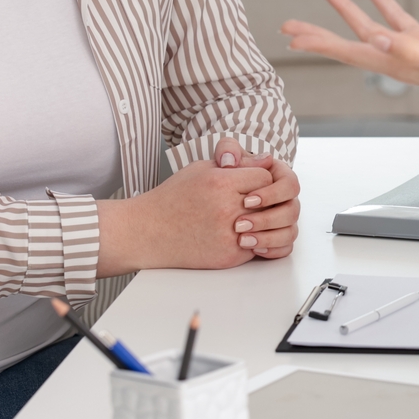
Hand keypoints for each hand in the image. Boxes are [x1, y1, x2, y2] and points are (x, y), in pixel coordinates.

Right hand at [95, 152, 272, 273]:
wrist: (148, 232)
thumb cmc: (173, 198)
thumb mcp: (202, 169)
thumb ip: (236, 164)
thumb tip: (266, 161)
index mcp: (221, 182)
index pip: (265, 177)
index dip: (261, 179)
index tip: (252, 183)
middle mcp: (227, 209)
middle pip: (270, 201)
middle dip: (264, 201)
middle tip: (253, 201)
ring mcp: (229, 235)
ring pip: (267, 226)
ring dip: (262, 222)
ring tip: (249, 218)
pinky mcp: (229, 256)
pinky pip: (258, 247)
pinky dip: (253, 241)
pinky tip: (238, 234)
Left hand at [214, 135, 300, 259]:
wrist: (215, 199)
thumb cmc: (225, 175)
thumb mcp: (226, 158)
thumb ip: (228, 151)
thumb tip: (232, 160)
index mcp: (280, 177)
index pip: (289, 185)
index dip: (272, 194)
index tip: (247, 200)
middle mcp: (286, 199)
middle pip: (292, 211)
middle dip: (267, 219)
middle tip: (240, 224)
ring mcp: (284, 219)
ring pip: (290, 232)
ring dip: (268, 238)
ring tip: (243, 240)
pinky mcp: (279, 236)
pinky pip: (285, 247)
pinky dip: (271, 250)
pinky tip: (253, 250)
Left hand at [282, 0, 418, 107]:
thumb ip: (410, 47)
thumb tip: (374, 38)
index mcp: (396, 63)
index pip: (348, 52)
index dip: (318, 43)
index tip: (290, 36)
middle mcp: (397, 59)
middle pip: (348, 43)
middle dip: (318, 32)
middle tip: (287, 24)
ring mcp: (411, 49)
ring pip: (369, 26)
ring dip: (345, 9)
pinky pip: (395, 17)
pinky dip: (380, 0)